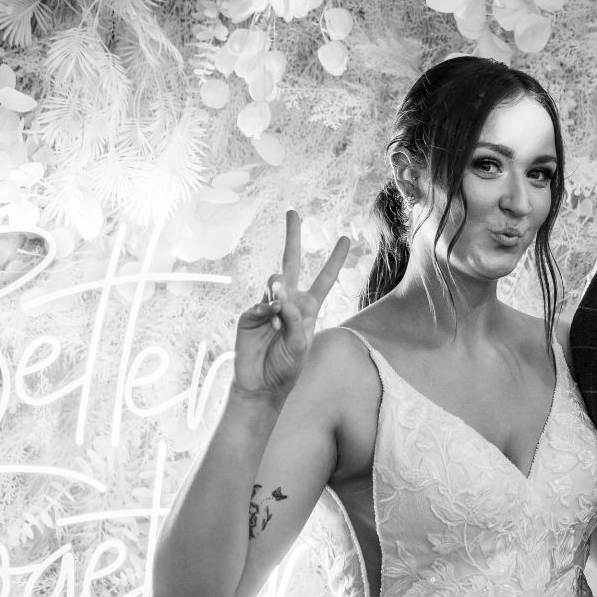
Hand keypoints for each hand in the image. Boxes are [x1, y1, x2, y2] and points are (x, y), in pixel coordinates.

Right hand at [232, 211, 349, 396]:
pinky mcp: (250, 315)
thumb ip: (293, 318)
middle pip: (291, 262)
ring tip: (278, 310)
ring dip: (279, 291)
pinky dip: (265, 310)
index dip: (334, 259)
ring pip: (275, 282)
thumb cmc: (286, 367)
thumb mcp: (299, 345)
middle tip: (293, 212)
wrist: (261, 384)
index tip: (345, 238)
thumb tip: (278, 293)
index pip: (324, 279)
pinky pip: (260, 304)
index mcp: (307, 308)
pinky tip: (268, 319)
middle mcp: (288, 302)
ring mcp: (267, 306)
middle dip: (293, 237)